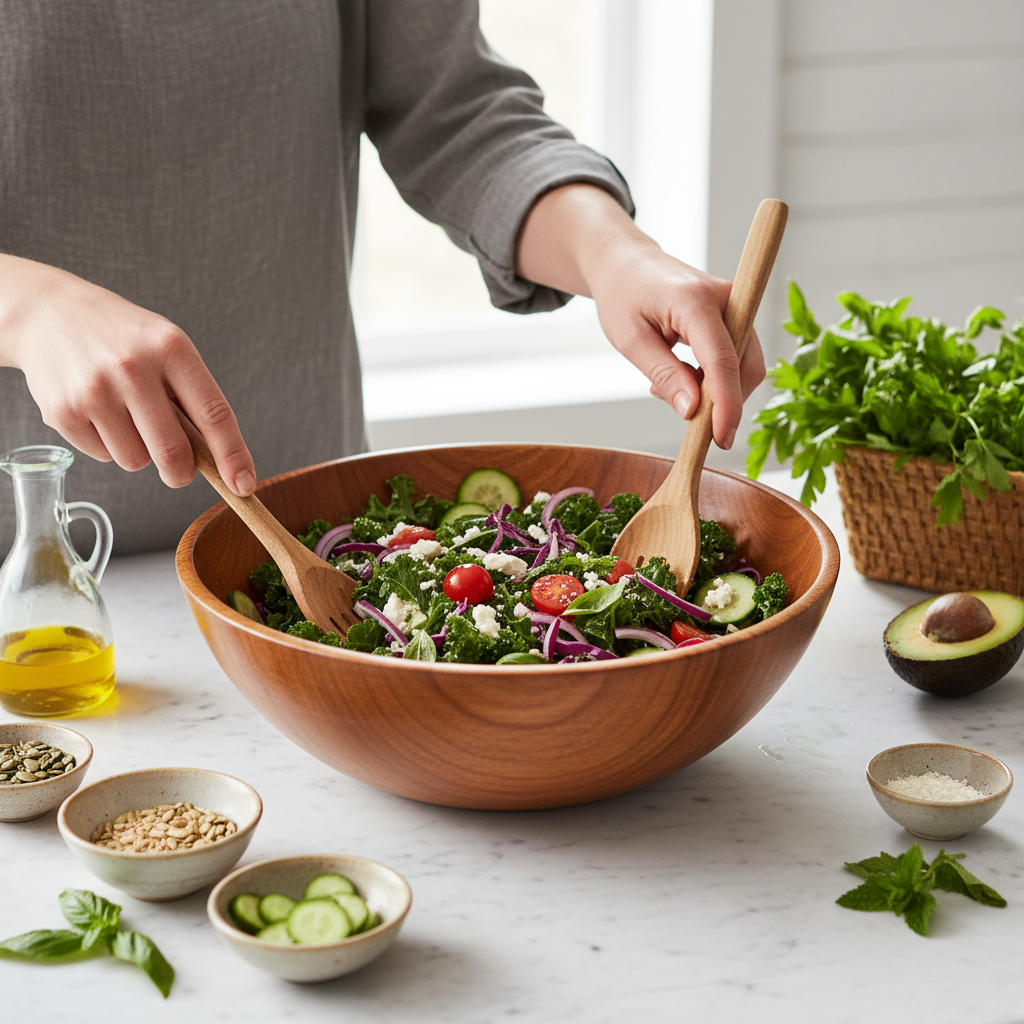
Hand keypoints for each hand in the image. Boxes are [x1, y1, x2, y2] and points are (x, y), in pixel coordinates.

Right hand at [0, 256, 255, 494]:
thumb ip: (192, 395)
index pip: (214, 415)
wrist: (47, 312)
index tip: (244, 485)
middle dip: (181, 473)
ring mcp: (95, 390)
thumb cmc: (121, 336)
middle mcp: (133, 368)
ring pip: (135, 461)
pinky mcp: (63, 411)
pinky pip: (103, 456)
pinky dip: (106, 445)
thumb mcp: (165, 346)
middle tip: (179, 473)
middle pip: (173, 452)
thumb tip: (218, 458)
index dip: (232, 456)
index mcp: (171, 348)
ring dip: (138, 452)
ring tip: (124, 416)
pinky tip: (96, 411)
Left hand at [515, 185, 765, 448]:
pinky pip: (736, 357)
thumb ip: (664, 374)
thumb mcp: (631, 340)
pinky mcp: (734, 315)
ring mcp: (735, 305)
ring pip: (744, 366)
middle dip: (722, 402)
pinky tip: (681, 376)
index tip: (720, 439)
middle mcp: (727, 299)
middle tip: (682, 416)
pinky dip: (714, 378)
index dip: (726, 405)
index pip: (722, 361)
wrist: (626, 263)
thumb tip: (692, 411)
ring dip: (714, 390)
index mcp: (695, 301)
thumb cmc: (622, 294)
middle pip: (746, 366)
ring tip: (667, 385)